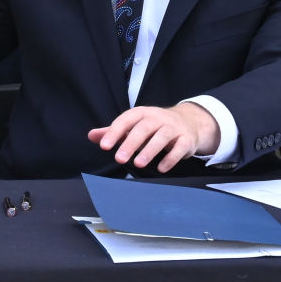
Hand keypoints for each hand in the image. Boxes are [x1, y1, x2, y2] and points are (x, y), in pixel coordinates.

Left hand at [87, 102, 217, 172]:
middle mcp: (158, 118)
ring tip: (138, 164)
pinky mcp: (186, 139)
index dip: (115, 132)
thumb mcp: (135, 125)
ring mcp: (173, 127)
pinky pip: (179, 148)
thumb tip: (92, 136)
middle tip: (119, 159)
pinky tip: (161, 168)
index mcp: (142, 113)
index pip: (126, 120)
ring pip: (162, 136)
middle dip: (131, 143)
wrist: (189, 122)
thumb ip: (114, 131)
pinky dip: (170, 158)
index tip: (104, 146)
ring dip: (149, 150)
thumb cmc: (155, 126)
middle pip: (144, 128)